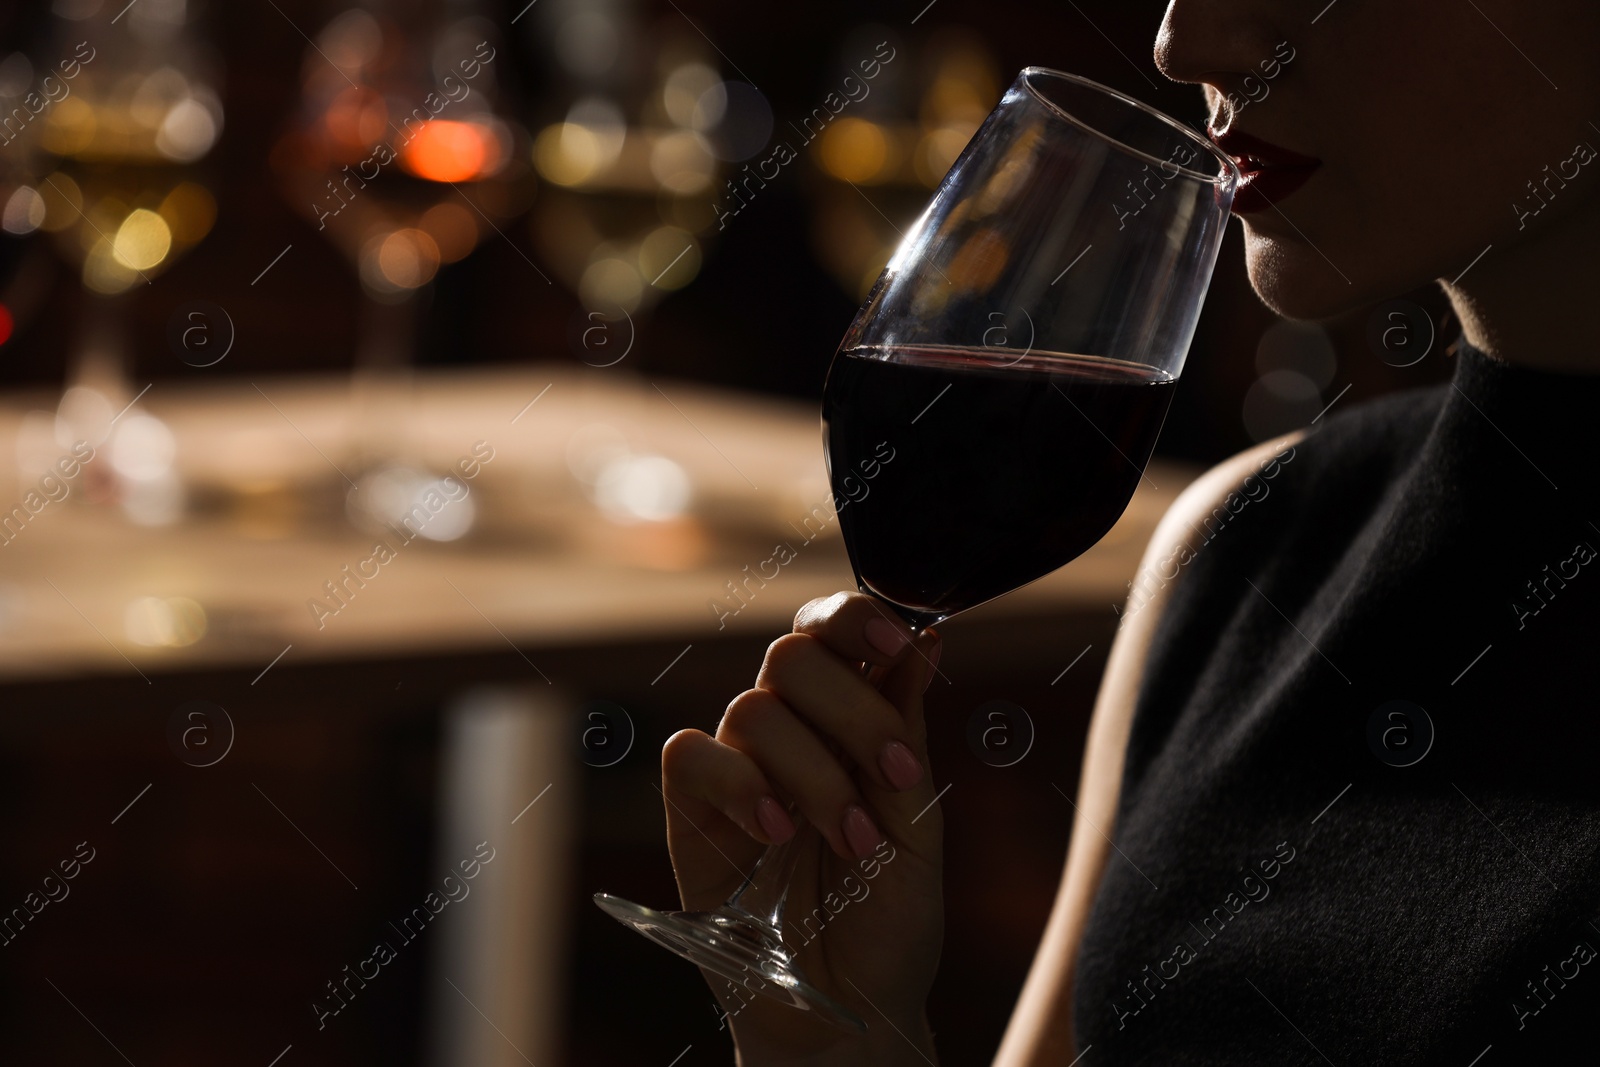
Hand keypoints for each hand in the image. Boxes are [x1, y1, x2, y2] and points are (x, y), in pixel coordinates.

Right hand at [662, 592, 943, 1064]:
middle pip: (792, 655)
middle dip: (853, 710)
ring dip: (813, 771)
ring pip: (753, 708)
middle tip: (892, 774)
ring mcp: (738, 768)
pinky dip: (739, 783)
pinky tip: (777, 832)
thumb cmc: (889, 921)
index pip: (834, 631)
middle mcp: (790, 731)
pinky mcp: (692, 812)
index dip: (859, 617)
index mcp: (848, 720)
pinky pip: (690, 754)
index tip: (903, 642)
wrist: (850, 1012)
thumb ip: (909, 734)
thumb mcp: (919, 827)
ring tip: (849, 839)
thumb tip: (928, 639)